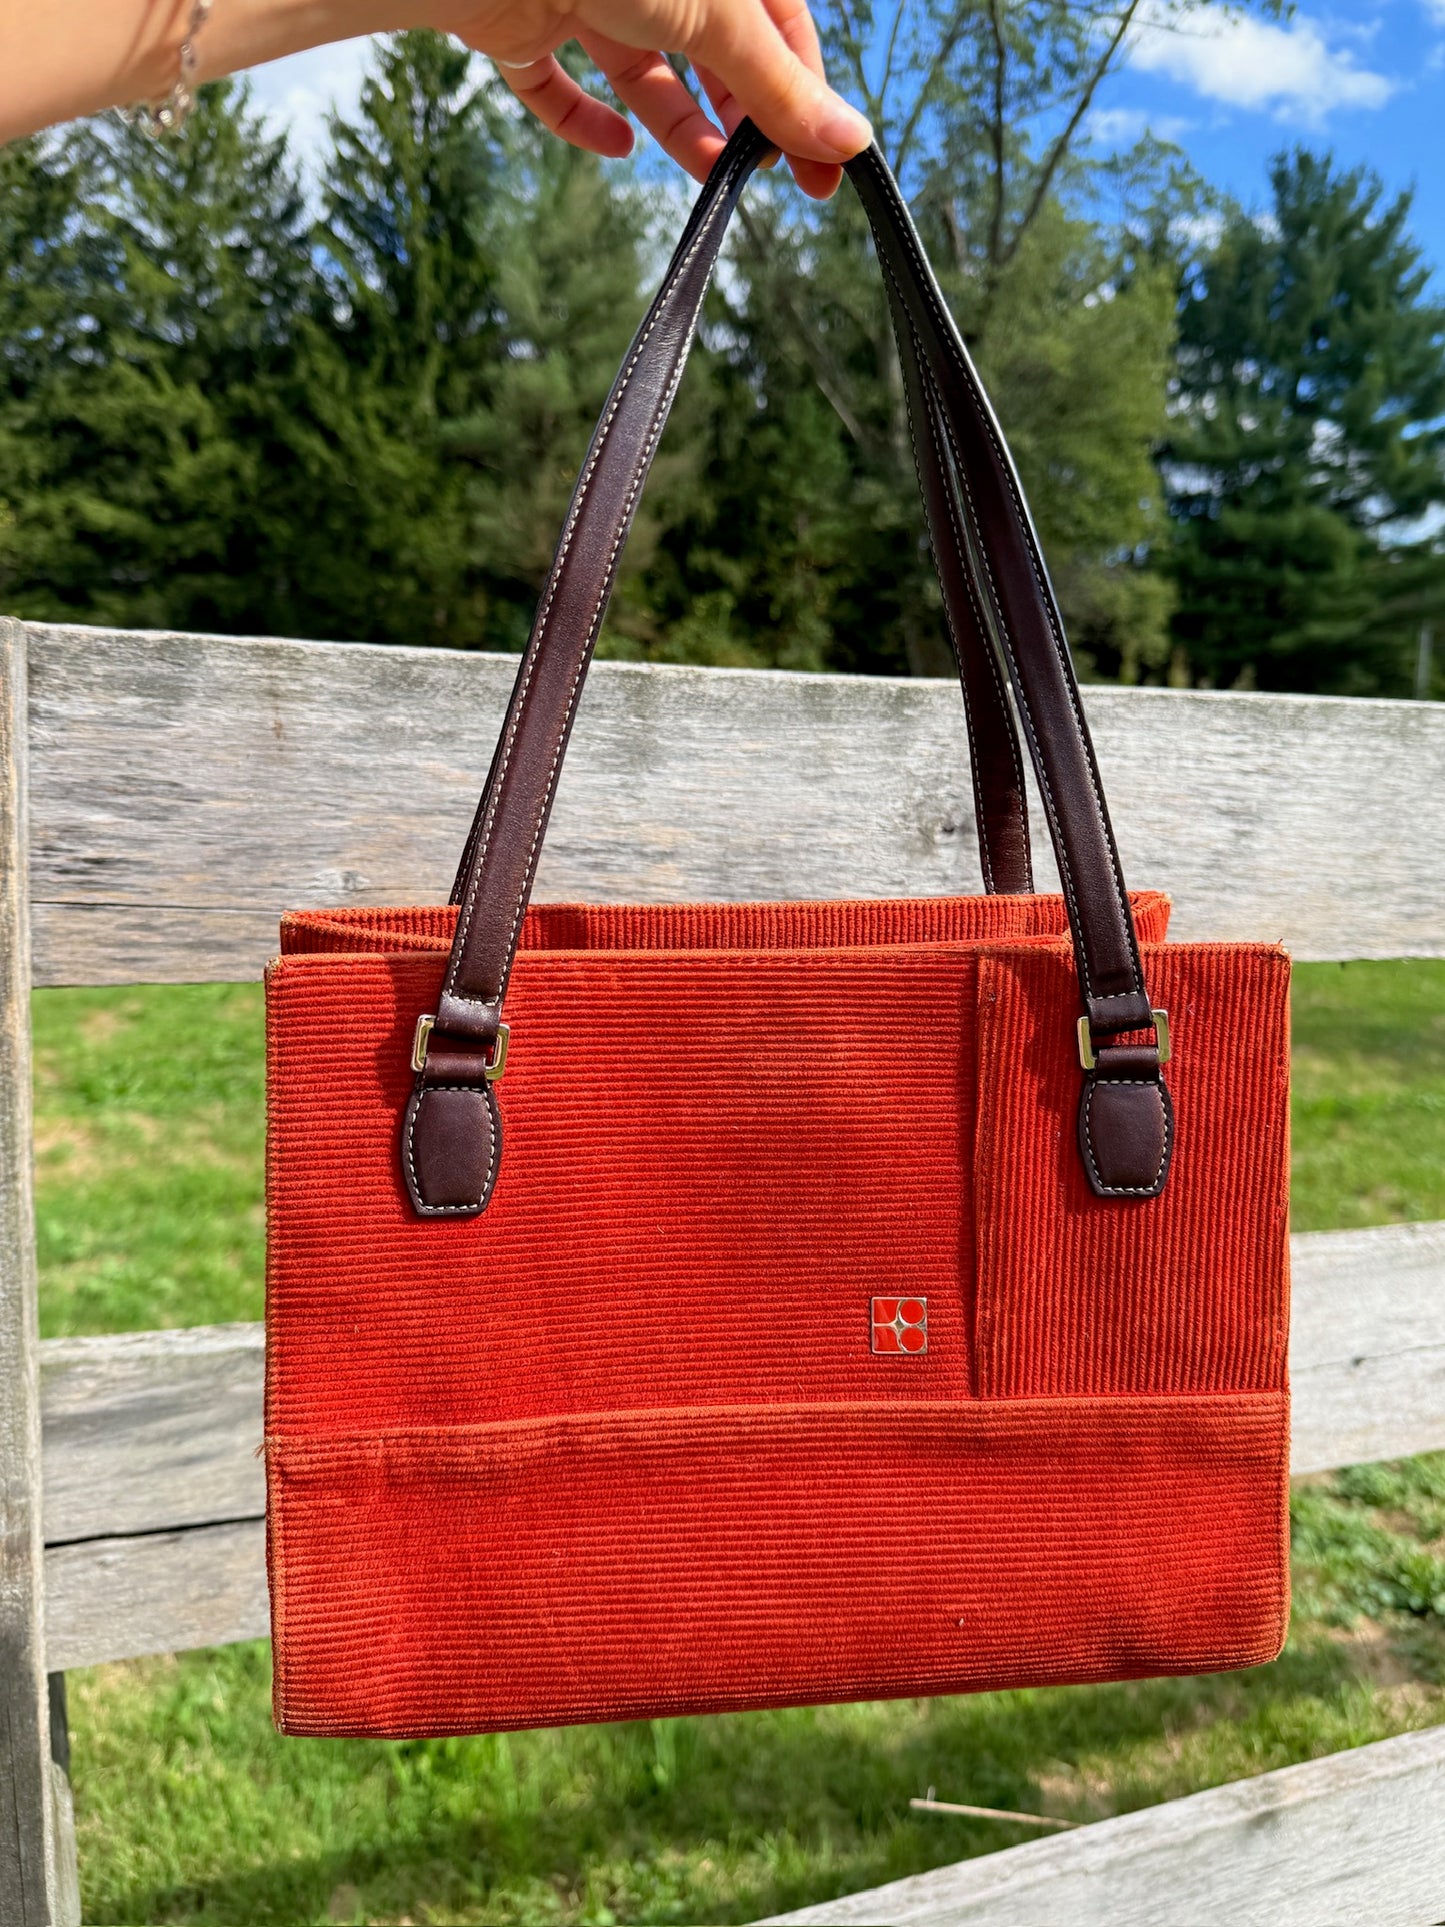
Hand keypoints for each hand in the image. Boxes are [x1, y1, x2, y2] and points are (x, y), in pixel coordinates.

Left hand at [429, 0, 870, 197]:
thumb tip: (849, 141)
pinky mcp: (523, 23)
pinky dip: (585, 122)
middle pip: (713, 48)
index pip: (779, 25)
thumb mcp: (717, 15)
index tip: (823, 169)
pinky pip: (557, 83)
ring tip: (711, 176)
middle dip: (743, 113)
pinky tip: (618, 147)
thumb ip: (777, 83)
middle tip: (767, 178)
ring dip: (681, 125)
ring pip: (643, 70)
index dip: (803, 96)